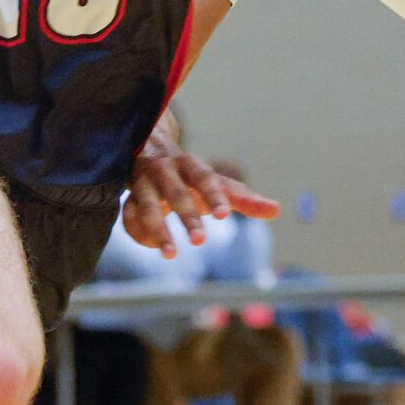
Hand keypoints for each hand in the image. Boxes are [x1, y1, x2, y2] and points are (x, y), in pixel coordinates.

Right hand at [122, 117, 279, 257]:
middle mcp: (165, 170)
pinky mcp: (127, 197)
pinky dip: (137, 232)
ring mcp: (143, 183)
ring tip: (171, 254)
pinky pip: (128, 215)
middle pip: (176, 192)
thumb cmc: (190, 176)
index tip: (225, 215)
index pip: (205, 177)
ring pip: (146, 204)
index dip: (214, 195)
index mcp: (191, 165)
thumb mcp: (217, 184)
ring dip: (158, 229)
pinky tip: (151, 245)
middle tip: (201, 241)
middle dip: (187, 215)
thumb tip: (276, 211)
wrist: (148, 150)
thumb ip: (243, 199)